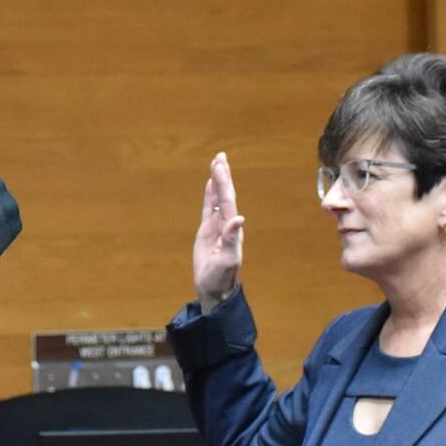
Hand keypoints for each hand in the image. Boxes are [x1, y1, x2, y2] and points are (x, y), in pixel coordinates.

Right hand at [192, 152, 245, 311]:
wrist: (215, 288)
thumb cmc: (221, 277)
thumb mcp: (227, 260)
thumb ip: (231, 239)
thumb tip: (238, 219)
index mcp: (231, 228)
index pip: (227, 200)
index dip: (224, 182)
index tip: (219, 166)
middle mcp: (226, 223)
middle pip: (225, 194)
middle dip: (222, 175)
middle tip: (220, 156)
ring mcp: (217, 226)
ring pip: (218, 198)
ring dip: (217, 181)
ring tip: (216, 163)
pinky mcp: (207, 231)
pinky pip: (209, 208)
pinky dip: (210, 195)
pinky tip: (210, 184)